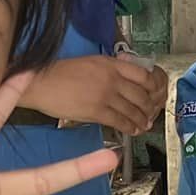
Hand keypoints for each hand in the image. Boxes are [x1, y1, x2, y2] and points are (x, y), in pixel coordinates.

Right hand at [22, 54, 166, 134]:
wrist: (41, 83)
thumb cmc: (60, 73)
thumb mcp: (90, 63)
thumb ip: (109, 70)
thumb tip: (123, 82)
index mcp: (111, 64)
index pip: (143, 74)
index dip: (153, 87)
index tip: (154, 95)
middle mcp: (112, 78)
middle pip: (141, 94)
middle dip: (149, 107)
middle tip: (150, 114)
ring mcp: (105, 94)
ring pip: (132, 109)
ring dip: (141, 119)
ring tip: (143, 125)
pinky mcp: (96, 111)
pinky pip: (120, 121)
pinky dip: (129, 127)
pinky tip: (132, 131)